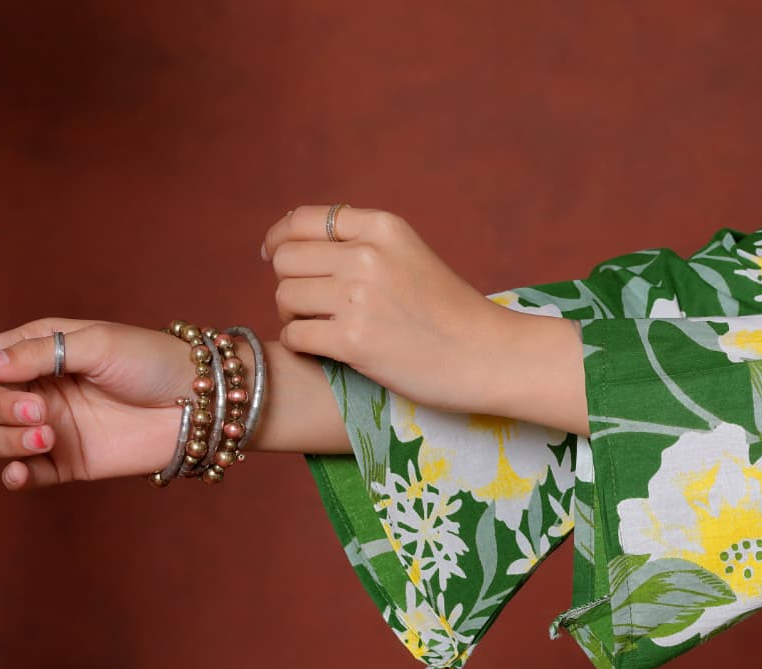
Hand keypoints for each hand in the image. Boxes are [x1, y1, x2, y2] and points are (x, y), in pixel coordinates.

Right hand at [0, 318, 193, 489]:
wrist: (201, 402)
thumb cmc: (154, 361)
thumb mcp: (96, 344)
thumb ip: (37, 353)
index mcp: (42, 350)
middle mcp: (42, 387)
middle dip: (1, 406)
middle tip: (41, 409)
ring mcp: (54, 426)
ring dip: (7, 440)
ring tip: (47, 436)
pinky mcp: (71, 461)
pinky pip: (27, 473)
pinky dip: (15, 475)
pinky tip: (22, 472)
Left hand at [263, 206, 521, 415]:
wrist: (488, 356)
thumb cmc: (449, 313)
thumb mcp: (410, 256)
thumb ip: (362, 244)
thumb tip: (291, 243)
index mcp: (382, 227)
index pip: (302, 220)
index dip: (278, 239)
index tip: (274, 257)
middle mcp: (366, 255)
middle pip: (286, 259)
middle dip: (289, 284)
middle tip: (309, 307)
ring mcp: (359, 298)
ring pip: (284, 297)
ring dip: (293, 317)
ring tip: (321, 329)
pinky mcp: (354, 341)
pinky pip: (294, 336)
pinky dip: (301, 346)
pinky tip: (325, 351)